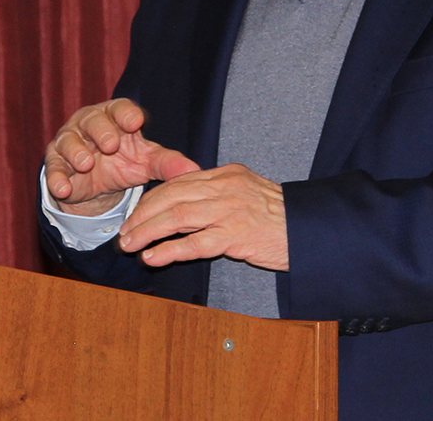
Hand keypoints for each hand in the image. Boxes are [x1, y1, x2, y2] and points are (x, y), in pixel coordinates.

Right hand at [44, 98, 200, 215]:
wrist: (98, 185)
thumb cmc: (126, 161)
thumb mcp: (147, 162)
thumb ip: (168, 164)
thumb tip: (195, 170)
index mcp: (116, 117)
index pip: (120, 108)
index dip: (126, 114)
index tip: (136, 123)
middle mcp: (90, 124)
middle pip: (93, 121)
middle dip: (101, 131)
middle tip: (111, 144)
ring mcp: (70, 142)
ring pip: (69, 141)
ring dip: (76, 151)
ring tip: (85, 163)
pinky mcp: (55, 164)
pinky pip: (53, 168)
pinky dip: (56, 177)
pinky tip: (63, 187)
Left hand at [117, 163, 287, 270]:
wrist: (308, 229)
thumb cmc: (277, 216)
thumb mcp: (246, 193)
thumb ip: (218, 194)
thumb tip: (183, 206)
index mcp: (227, 174)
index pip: (178, 182)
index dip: (151, 199)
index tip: (134, 216)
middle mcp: (226, 187)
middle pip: (172, 196)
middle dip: (142, 215)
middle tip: (124, 233)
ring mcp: (231, 210)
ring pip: (177, 216)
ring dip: (147, 232)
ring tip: (129, 246)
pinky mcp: (236, 235)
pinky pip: (195, 242)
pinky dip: (169, 250)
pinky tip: (153, 257)